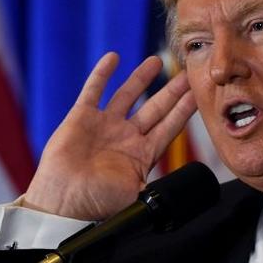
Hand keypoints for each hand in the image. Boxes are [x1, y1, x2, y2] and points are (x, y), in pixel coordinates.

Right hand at [23, 53, 195, 220]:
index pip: (170, 126)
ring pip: (128, 95)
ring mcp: (105, 125)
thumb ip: (159, 189)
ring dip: (142, 77)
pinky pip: (94, 90)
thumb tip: (180, 191)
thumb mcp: (137, 197)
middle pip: (155, 107)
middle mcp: (126, 137)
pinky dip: (102, 74)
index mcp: (143, 154)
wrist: (64, 205)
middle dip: (172, 91)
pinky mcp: (81, 118)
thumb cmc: (98, 205)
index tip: (198, 94)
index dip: (184, 110)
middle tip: (188, 73)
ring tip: (156, 60)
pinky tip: (113, 57)